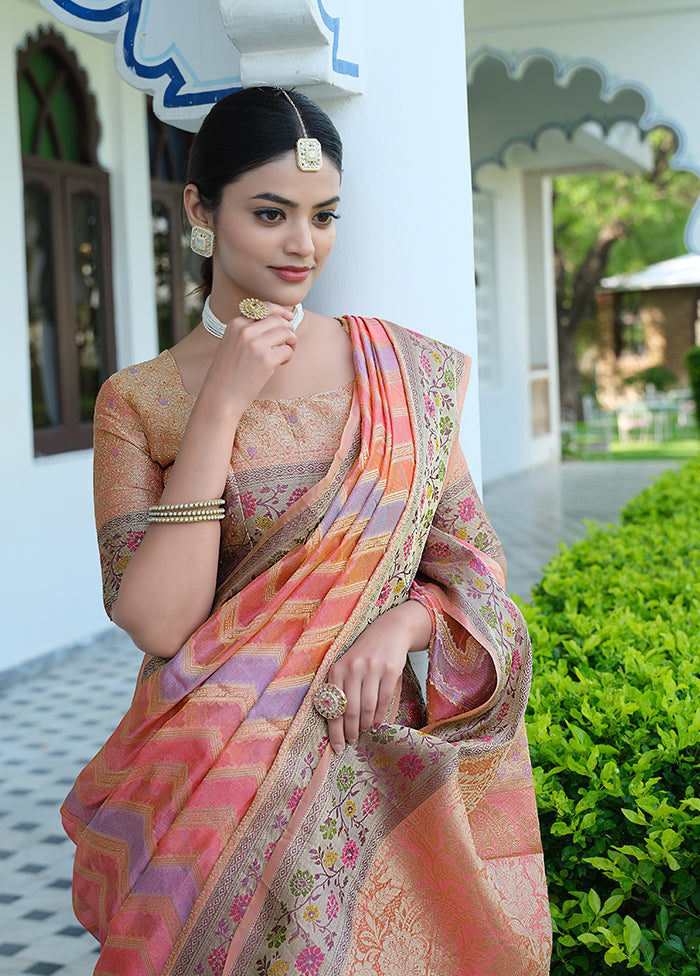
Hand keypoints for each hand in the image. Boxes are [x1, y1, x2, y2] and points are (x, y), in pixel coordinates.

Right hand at [204, 302, 296, 412]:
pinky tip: (281, 364)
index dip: (280, 311)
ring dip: (292, 342)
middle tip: (289, 342)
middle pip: (278, 319)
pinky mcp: (265, 360)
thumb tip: (276, 322)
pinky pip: (287, 350)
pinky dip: (288, 357)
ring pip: (286, 332)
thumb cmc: (227, 374)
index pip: (264, 307)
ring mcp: (255, 344)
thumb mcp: (231, 344)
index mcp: (235, 324)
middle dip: (288, 329)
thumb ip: (248, 332)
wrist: (219, 397)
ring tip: (286, 353)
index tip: (289, 317)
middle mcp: (245, 330)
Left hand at [325, 600, 431, 752]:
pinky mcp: (390, 670)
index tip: (336, 747)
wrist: (389, 631)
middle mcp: (353, 668)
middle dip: (350, 731)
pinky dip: (380, 716)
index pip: (333, 706)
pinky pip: (384, 700)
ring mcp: (372, 669)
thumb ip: (342, 690)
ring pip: (367, 707)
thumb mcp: (347, 666)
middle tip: (352, 741)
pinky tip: (377, 724)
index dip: (334, 730)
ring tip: (364, 731)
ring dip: (365, 724)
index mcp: (337, 669)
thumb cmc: (364, 654)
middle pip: (350, 710)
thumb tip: (338, 726)